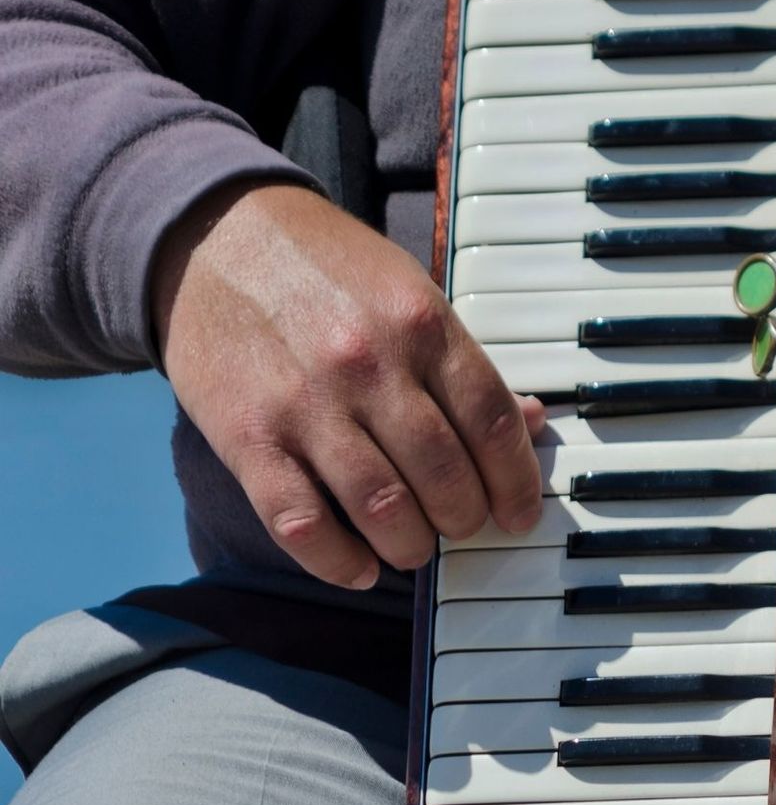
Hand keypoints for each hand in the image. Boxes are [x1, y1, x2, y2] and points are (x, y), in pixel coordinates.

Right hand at [151, 181, 544, 587]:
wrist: (215, 236)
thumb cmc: (327, 269)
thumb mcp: (409, 292)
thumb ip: (464, 361)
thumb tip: (531, 420)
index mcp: (422, 324)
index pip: (491, 422)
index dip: (516, 481)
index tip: (519, 513)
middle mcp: (370, 364)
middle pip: (444, 475)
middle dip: (464, 520)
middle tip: (461, 527)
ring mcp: (306, 403)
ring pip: (382, 509)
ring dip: (409, 547)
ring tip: (412, 547)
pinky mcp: (247, 436)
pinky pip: (300, 524)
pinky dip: (337, 561)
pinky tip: (358, 568)